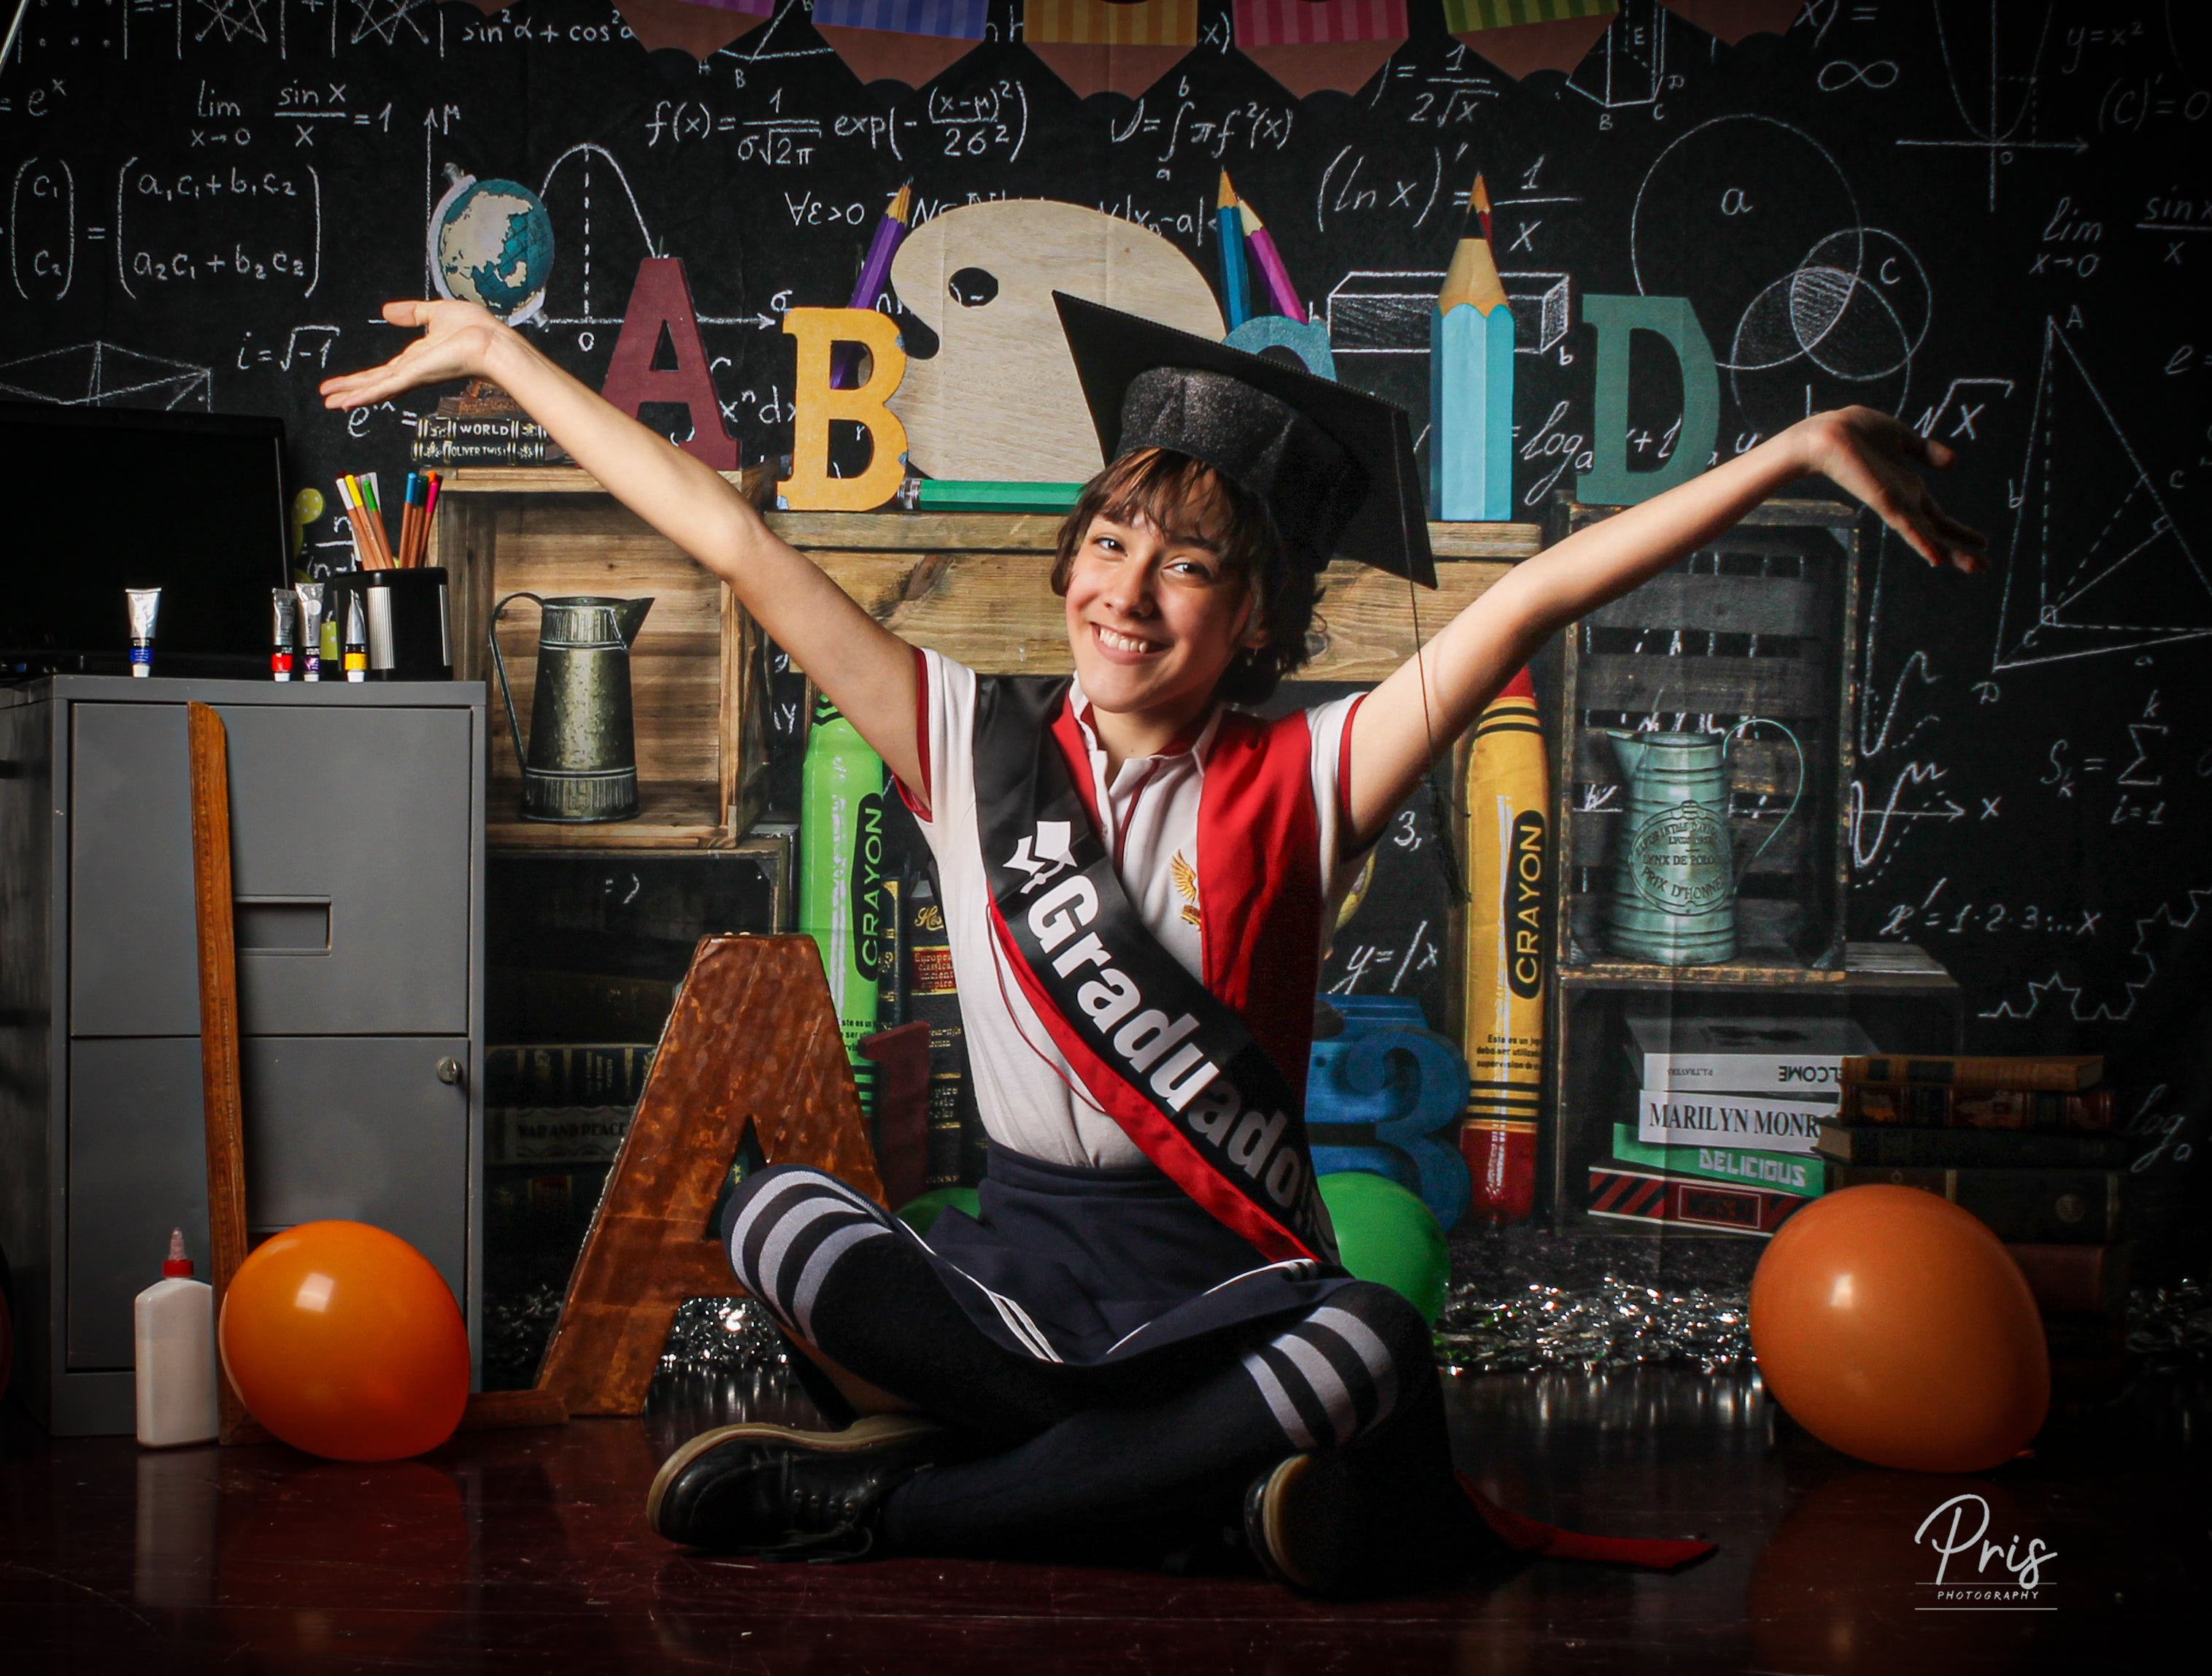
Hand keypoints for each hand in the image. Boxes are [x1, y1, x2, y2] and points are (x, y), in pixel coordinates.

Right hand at [319, 300, 508, 409]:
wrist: (492, 342)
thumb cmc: (476, 329)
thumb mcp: (437, 313)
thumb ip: (413, 313)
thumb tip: (387, 311)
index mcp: (418, 359)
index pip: (385, 371)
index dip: (364, 377)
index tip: (347, 383)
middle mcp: (414, 371)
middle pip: (375, 382)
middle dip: (351, 389)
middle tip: (328, 397)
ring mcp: (414, 376)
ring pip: (375, 388)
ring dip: (351, 395)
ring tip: (329, 403)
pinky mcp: (416, 377)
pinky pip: (385, 387)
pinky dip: (365, 396)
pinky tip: (347, 403)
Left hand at [1793, 406, 1986, 571]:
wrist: (1830, 431)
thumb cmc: (1857, 432)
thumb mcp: (1902, 438)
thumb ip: (1926, 451)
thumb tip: (1954, 463)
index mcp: (1907, 488)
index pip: (1938, 517)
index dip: (1959, 531)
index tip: (1983, 544)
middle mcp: (1902, 501)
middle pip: (1936, 532)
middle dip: (1960, 549)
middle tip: (1984, 568)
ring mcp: (1894, 504)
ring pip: (1928, 535)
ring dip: (1952, 552)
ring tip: (1975, 568)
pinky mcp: (1884, 502)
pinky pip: (1906, 526)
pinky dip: (1921, 542)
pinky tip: (1937, 559)